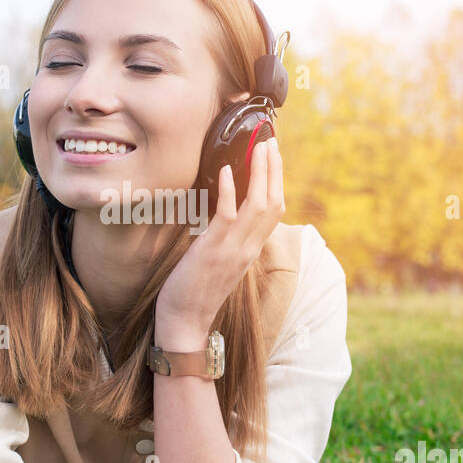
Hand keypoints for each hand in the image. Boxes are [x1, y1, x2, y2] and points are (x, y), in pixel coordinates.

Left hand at [155, 137, 284, 341]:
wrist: (185, 321)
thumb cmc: (196, 290)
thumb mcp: (220, 260)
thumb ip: (228, 238)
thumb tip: (224, 211)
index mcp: (251, 249)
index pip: (275, 210)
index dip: (277, 182)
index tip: (273, 157)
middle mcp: (249, 248)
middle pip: (274, 202)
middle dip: (274, 170)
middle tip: (270, 141)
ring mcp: (233, 249)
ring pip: (258, 205)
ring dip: (259, 173)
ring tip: (258, 147)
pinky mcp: (213, 250)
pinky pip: (227, 216)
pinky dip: (228, 191)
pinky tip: (225, 170)